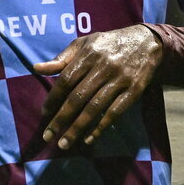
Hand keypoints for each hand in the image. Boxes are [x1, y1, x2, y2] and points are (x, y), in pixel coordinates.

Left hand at [32, 25, 162, 150]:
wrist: (147, 41)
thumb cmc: (109, 44)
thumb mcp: (84, 44)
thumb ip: (61, 58)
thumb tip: (36, 68)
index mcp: (89, 54)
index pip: (66, 79)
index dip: (53, 98)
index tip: (44, 113)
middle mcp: (104, 67)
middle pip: (78, 97)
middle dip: (61, 119)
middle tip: (48, 136)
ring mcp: (120, 79)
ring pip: (95, 108)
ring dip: (77, 128)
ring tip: (64, 143)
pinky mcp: (134, 90)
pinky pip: (115, 112)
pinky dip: (101, 127)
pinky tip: (88, 138)